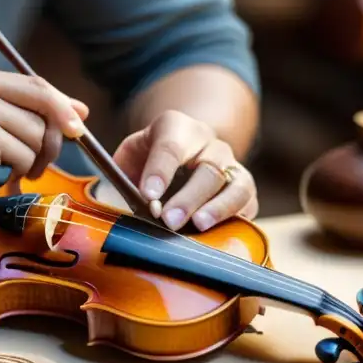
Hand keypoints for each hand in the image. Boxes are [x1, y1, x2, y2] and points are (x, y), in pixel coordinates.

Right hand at [0, 65, 88, 211]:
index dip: (64, 107)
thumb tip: (76, 113)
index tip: (78, 127)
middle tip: (39, 164)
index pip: (38, 85)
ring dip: (29, 162)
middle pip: (43, 112)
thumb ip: (14, 114)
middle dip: (50, 143)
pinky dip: (15, 173)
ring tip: (8, 172)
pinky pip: (20, 157)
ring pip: (34, 138)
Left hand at [112, 110, 257, 231]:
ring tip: (198, 226)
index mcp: (177, 128)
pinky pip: (248, 204)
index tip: (148, 195)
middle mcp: (209, 144)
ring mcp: (231, 165)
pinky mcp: (245, 188)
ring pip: (236, 185)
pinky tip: (219, 235)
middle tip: (168, 220)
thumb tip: (114, 201)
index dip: (160, 170)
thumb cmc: (148, 159)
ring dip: (217, 209)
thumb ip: (122, 174)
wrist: (182, 152)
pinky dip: (235, 220)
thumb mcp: (130, 155)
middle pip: (208, 168)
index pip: (171, 145)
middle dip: (187, 197)